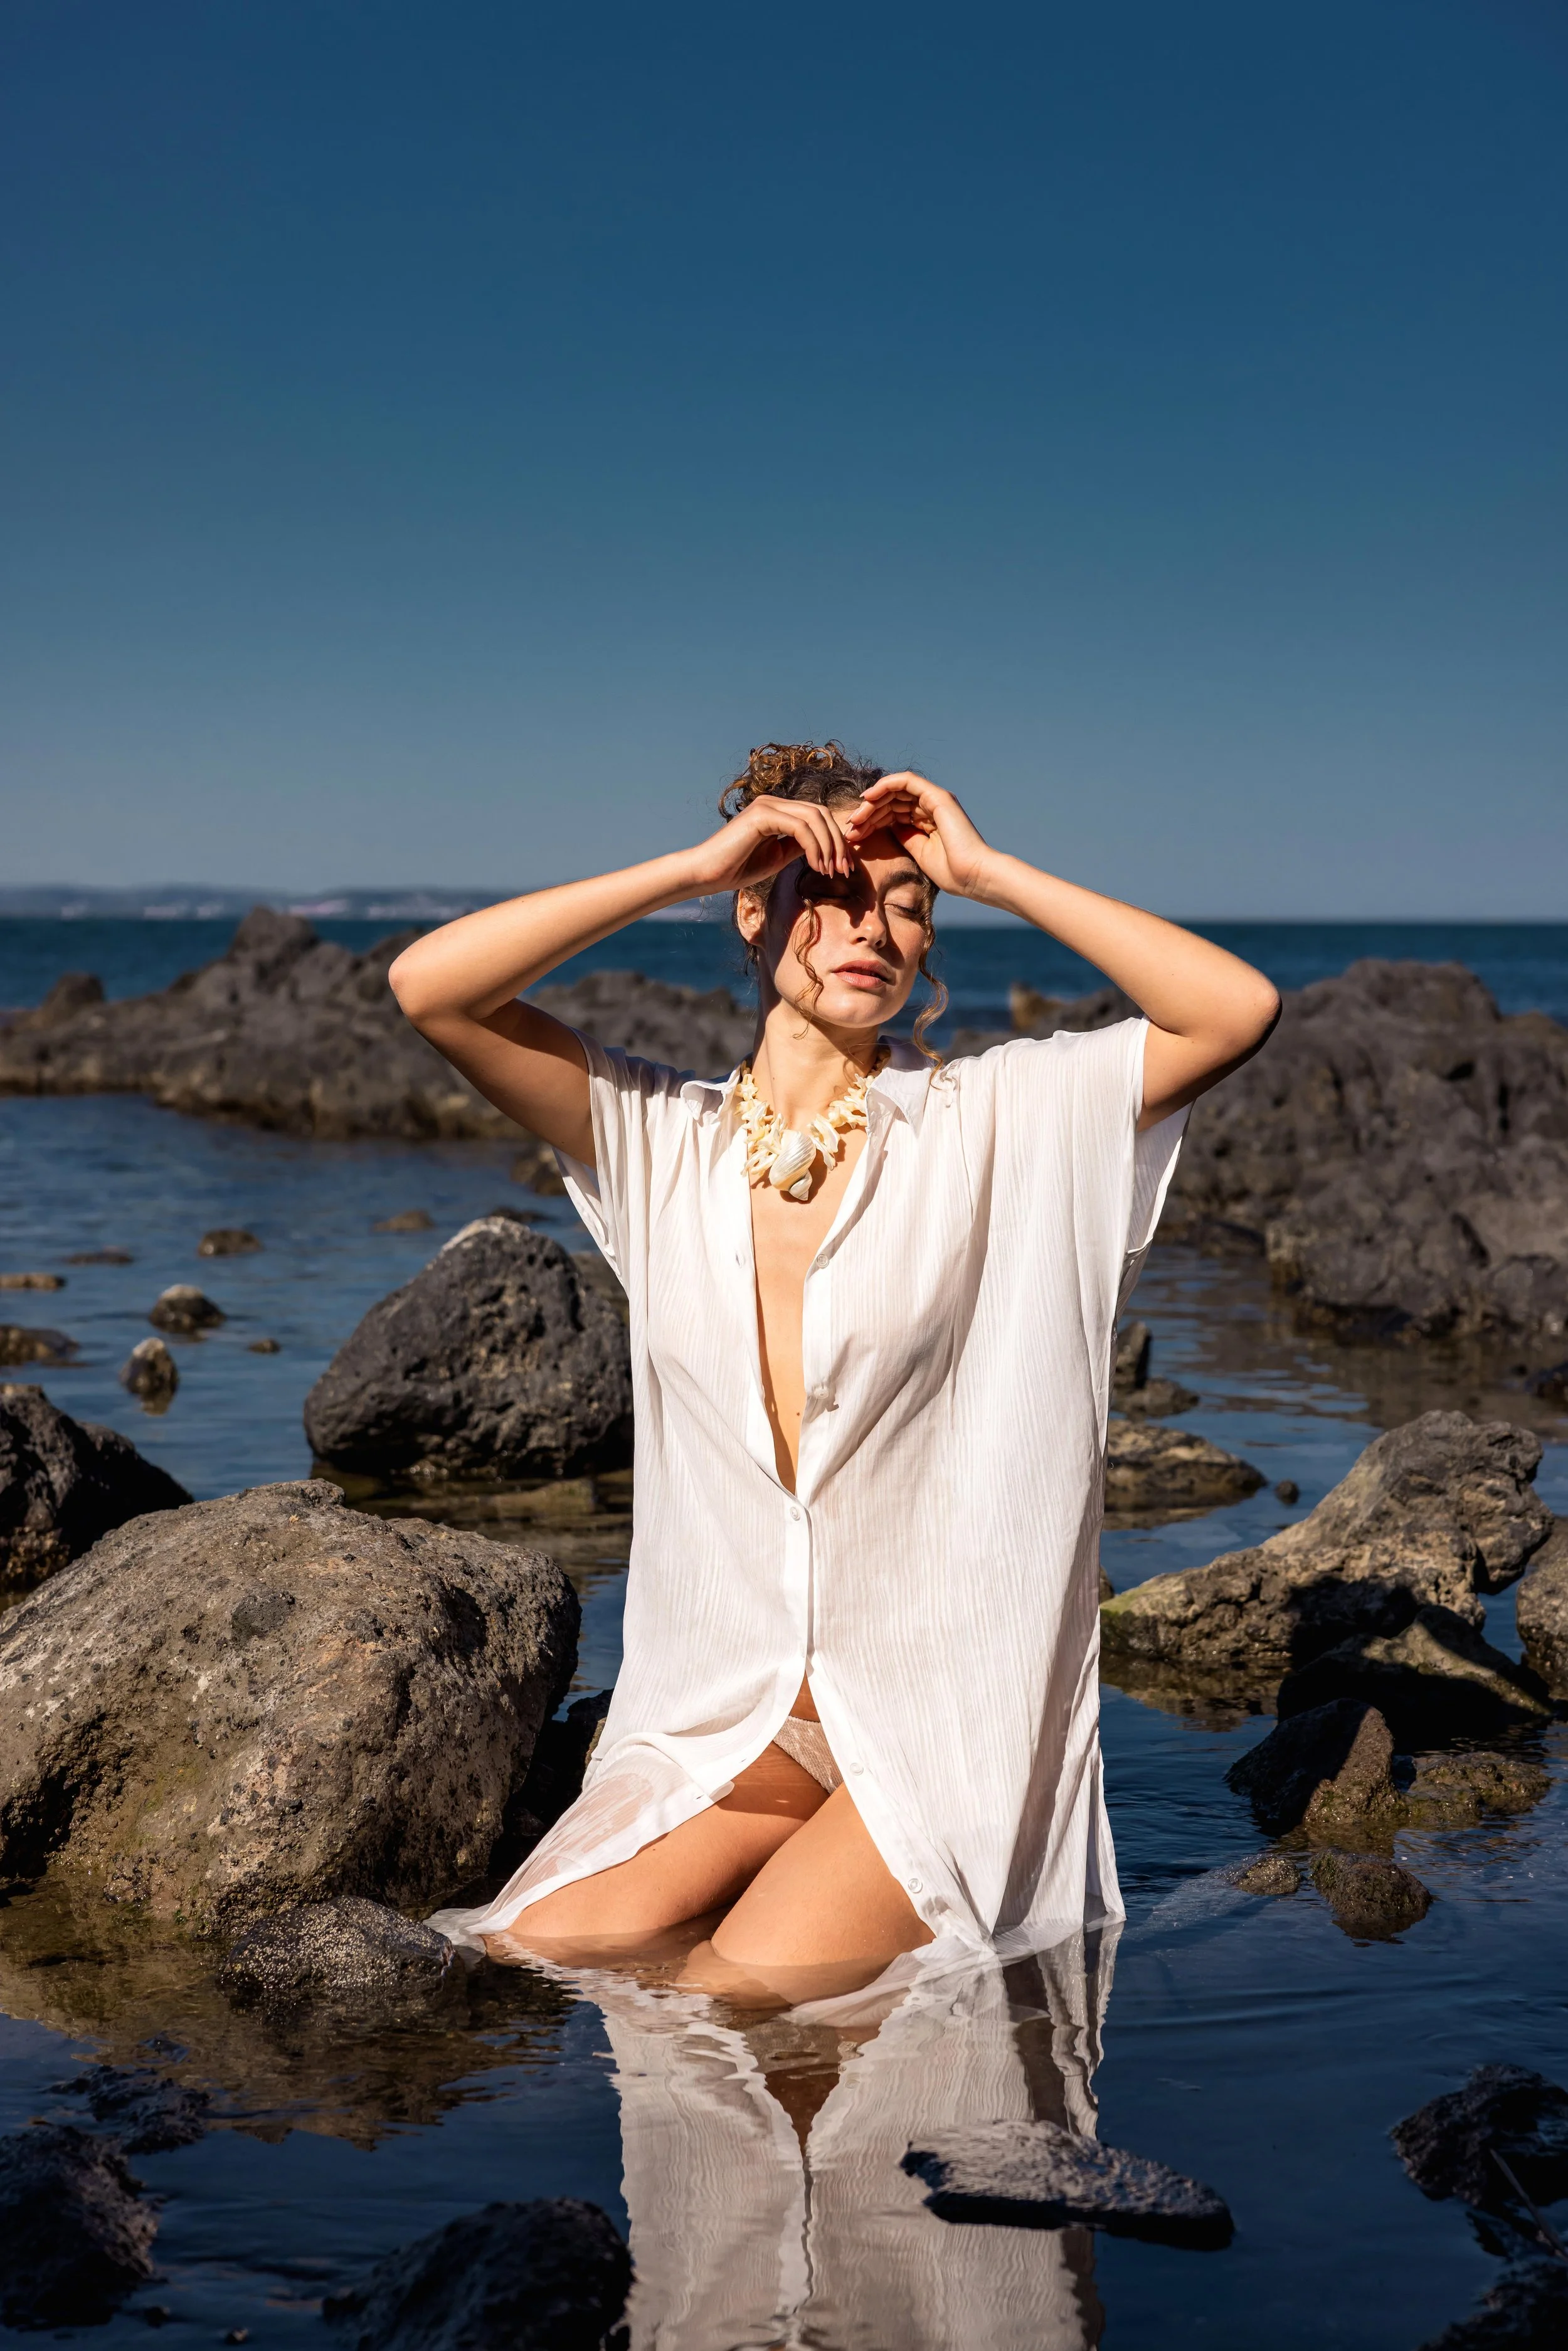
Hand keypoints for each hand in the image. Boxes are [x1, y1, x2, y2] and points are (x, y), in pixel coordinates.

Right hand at [685, 794, 856, 892]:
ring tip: (832, 871)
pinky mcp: (763, 815)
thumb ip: (799, 847)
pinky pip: (800, 827)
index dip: (835, 840)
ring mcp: (767, 805)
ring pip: (815, 818)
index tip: (843, 867)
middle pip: (821, 813)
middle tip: (844, 870)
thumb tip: (826, 849)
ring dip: (829, 846)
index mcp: (777, 811)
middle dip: (838, 842)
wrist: (707, 874)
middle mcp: (773, 802)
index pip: (818, 817)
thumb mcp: (778, 857)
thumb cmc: (737, 868)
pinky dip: (815, 847)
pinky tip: (817, 866)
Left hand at [841, 772, 993, 898]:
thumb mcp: (918, 851)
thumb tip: (886, 826)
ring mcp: (934, 799)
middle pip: (891, 801)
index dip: (871, 822)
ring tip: (856, 819)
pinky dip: (885, 785)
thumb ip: (904, 835)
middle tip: (850, 828)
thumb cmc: (951, 871)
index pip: (893, 813)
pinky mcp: (936, 796)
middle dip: (868, 813)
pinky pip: (906, 781)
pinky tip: (869, 798)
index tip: (854, 836)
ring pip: (895, 791)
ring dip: (872, 802)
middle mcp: (930, 806)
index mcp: (927, 820)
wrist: (972, 876)